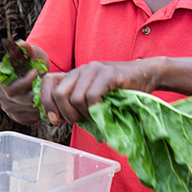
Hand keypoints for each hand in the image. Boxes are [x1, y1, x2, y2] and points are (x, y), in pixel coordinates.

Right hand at [0, 41, 49, 124]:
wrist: (37, 74)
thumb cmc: (34, 63)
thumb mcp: (34, 54)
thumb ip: (28, 49)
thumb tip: (21, 44)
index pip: (8, 82)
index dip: (25, 80)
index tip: (36, 72)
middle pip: (17, 98)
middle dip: (34, 92)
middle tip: (45, 85)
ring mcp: (6, 106)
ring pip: (25, 109)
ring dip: (39, 101)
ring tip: (47, 91)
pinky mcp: (15, 116)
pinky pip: (29, 117)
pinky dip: (39, 111)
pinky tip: (44, 100)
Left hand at [40, 59, 159, 123]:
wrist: (145, 75)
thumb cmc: (119, 91)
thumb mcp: (92, 99)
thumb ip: (74, 107)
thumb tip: (54, 119)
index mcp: (73, 75)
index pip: (47, 82)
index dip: (46, 102)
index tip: (56, 118)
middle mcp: (80, 70)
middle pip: (58, 93)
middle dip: (66, 113)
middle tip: (79, 121)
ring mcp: (93, 70)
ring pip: (74, 98)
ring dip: (83, 114)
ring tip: (95, 116)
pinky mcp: (107, 73)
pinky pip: (92, 96)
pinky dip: (95, 109)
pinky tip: (103, 111)